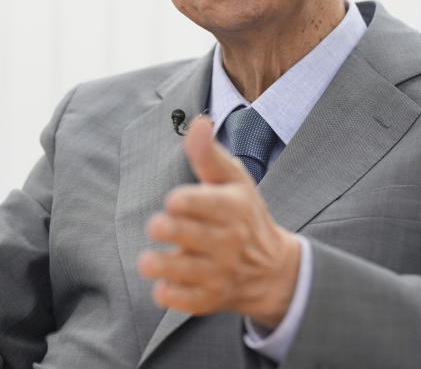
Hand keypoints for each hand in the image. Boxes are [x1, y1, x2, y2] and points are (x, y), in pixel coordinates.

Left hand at [137, 116, 300, 328]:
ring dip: (164, 265)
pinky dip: (171, 294)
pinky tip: (163, 283)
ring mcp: (218, 272)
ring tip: (149, 261)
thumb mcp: (232, 180)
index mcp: (232, 208)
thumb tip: (198, 121)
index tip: (173, 200)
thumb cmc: (242, 214)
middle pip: (194, 236)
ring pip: (186, 271)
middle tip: (157, 226)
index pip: (210, 204)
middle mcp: (228, 241)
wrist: (271, 271)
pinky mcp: (207, 298)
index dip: (189, 202)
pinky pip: (185, 300)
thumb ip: (208, 153)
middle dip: (172, 230)